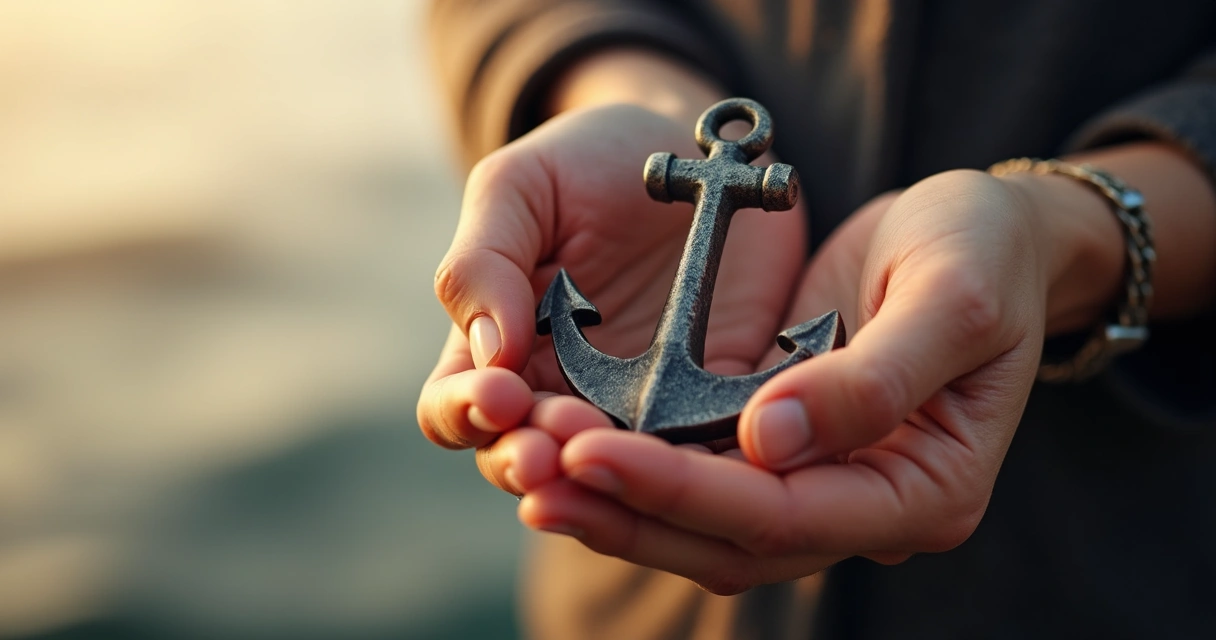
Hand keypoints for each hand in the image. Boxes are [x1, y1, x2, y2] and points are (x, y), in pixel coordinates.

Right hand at [416, 103, 807, 494]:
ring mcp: (635, 406)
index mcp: (496, 346)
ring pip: (609, 478)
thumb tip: (486, 354)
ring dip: (606, 481)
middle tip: (556, 449)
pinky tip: (699, 459)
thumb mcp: (522, 185)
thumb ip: (485, 259)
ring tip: (616, 460)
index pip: (455, 408)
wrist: (694, 150)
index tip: (500, 394)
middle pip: (525, 461)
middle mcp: (558, 390)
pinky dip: (695, 467)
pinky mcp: (709, 403)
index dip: (466, 413)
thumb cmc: (588, 160)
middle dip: (534, 462)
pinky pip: (700, 453)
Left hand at [518, 169, 1083, 592]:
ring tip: (528, 466)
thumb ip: (874, 379)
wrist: (988, 232)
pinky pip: (700, 477)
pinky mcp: (784, 451)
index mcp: (926, 492)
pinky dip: (636, 466)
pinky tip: (570, 440)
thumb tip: (770, 442)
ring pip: (703, 525)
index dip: (686, 492)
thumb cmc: (985, 253)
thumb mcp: (952, 298)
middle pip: (731, 542)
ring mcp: (824, 486)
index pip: (786, 517)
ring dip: (616, 501)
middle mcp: (869, 507)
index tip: (594, 452)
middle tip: (532, 473)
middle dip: (628, 510)